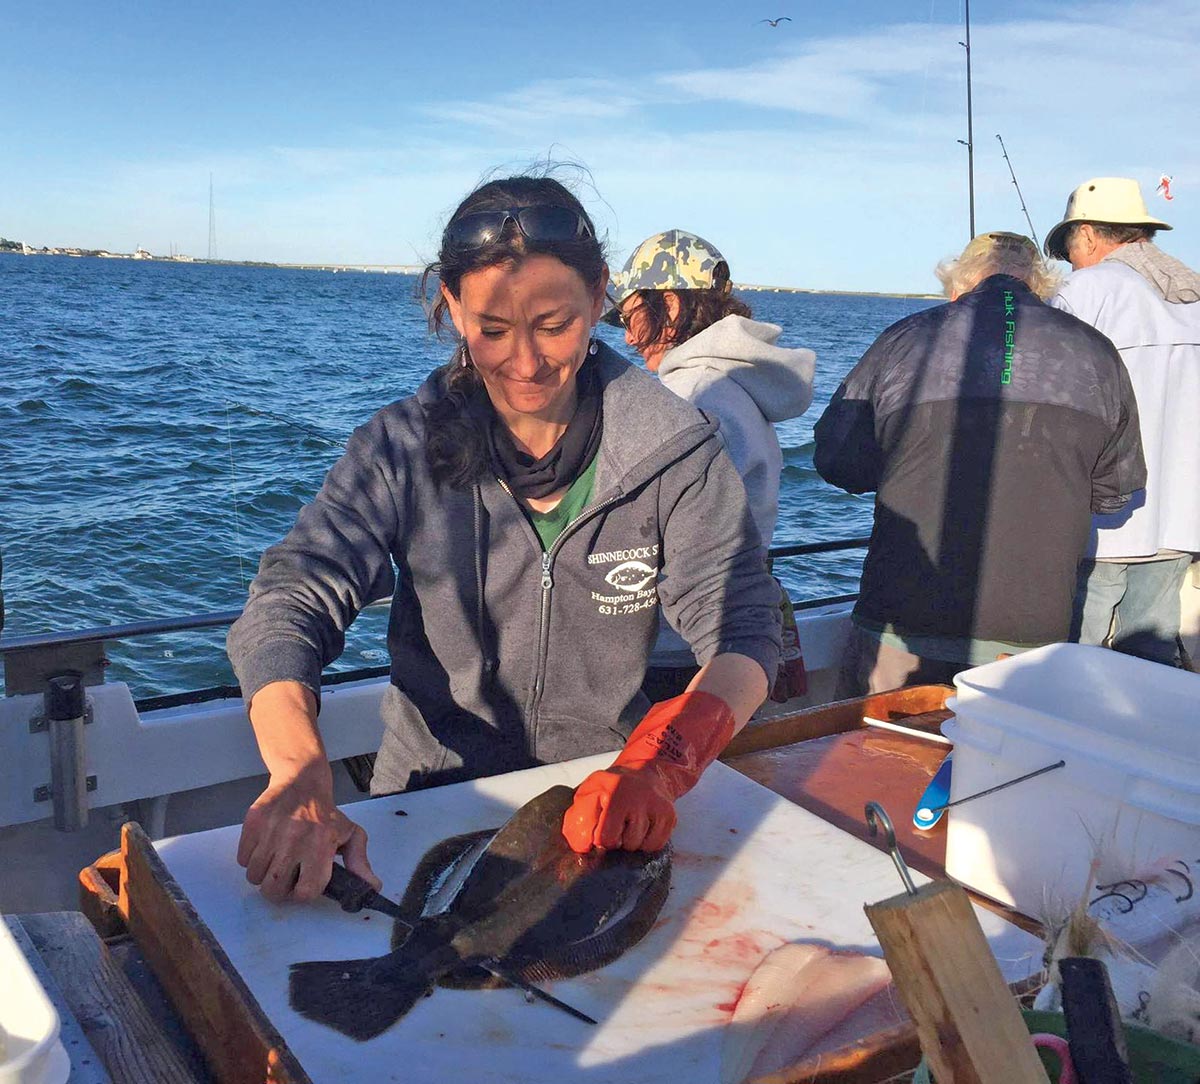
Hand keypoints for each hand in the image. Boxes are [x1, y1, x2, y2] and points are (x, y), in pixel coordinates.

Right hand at [236, 761, 379, 902]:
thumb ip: (359, 863)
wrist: (302, 781)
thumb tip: (372, 888)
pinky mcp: (252, 824)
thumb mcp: (350, 835)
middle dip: (279, 889)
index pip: (305, 892)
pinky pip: (242, 859)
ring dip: (263, 874)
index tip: (303, 884)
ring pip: (254, 877)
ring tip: (276, 859)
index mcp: (321, 846)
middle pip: (273, 890)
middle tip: (285, 875)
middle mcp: (294, 840)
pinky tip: (265, 846)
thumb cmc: (326, 814)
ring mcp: (270, 832)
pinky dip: (250, 858)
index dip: (303, 893)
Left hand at [563, 766, 675, 852]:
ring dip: (633, 840)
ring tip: (631, 824)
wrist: (644, 770)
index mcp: (615, 794)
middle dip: (619, 839)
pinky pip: (656, 845)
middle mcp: (639, 800)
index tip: (601, 828)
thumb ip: (579, 819)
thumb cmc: (613, 786)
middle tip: (618, 824)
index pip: (606, 838)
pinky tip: (643, 826)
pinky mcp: (670, 815)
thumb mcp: (588, 792)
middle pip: (627, 844)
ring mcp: (657, 807)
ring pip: (642, 846)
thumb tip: (582, 846)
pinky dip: (648, 841)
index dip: (601, 838)